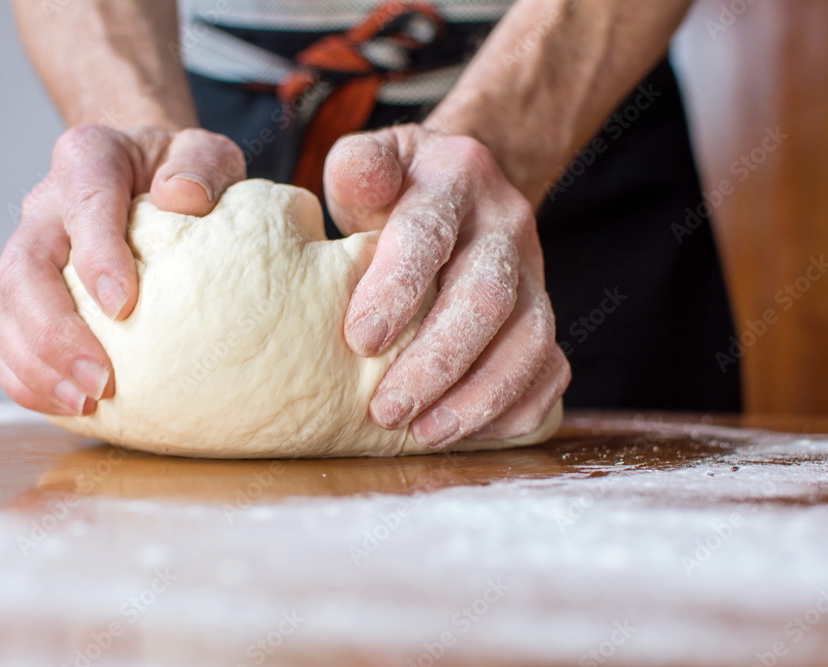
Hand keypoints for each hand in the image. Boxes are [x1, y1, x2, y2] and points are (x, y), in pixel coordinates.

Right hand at [0, 125, 245, 414]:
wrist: (145, 172)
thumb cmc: (182, 171)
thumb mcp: (207, 152)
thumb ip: (202, 165)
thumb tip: (184, 197)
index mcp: (89, 159)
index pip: (84, 203)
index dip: (96, 255)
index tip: (124, 307)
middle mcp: (44, 205)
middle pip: (23, 267)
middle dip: (54, 331)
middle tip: (102, 381)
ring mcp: (24, 250)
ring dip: (34, 365)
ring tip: (84, 404)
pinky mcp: (18, 294)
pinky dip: (22, 378)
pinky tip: (66, 407)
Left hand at [324, 125, 569, 448]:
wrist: (466, 187)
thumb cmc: (400, 188)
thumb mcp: (376, 161)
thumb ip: (361, 166)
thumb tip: (359, 176)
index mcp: (455, 178)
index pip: (429, 233)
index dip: (398, 287)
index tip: (361, 340)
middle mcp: (505, 224)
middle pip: (486, 297)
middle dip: (437, 361)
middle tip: (387, 410)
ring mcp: (535, 272)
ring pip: (529, 339)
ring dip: (478, 396)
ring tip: (426, 435)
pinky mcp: (543, 315)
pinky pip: (550, 368)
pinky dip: (516, 409)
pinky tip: (470, 436)